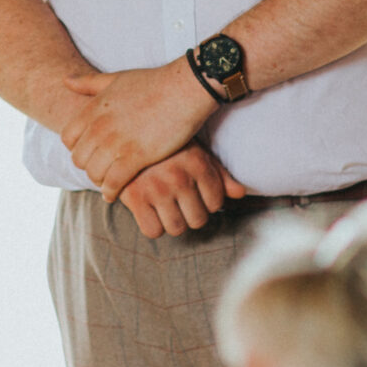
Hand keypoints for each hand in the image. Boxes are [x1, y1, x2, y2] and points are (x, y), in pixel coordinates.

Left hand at [62, 61, 217, 200]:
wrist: (184, 89)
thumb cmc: (154, 82)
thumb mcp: (116, 78)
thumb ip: (89, 82)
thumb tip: (65, 80)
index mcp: (94, 108)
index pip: (68, 138)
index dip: (76, 148)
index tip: (90, 152)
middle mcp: (100, 126)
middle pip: (79, 159)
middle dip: (88, 166)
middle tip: (100, 170)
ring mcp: (117, 142)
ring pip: (93, 173)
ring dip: (99, 181)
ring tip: (108, 183)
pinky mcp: (136, 157)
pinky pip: (113, 182)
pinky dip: (110, 192)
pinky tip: (113, 194)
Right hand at [119, 146, 253, 238]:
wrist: (126, 134)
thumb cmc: (167, 148)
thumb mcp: (196, 153)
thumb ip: (219, 174)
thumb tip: (240, 194)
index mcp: (197, 163)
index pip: (216, 203)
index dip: (207, 201)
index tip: (195, 193)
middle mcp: (179, 177)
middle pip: (198, 220)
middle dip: (191, 214)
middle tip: (179, 202)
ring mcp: (156, 188)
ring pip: (177, 228)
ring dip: (173, 222)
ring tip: (166, 207)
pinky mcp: (135, 197)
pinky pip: (153, 231)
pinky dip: (153, 226)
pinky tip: (150, 210)